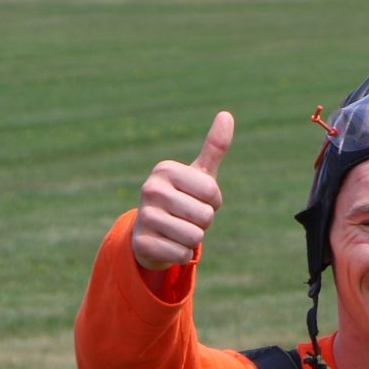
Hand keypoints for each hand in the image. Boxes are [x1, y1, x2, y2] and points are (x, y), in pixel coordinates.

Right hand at [132, 111, 233, 270]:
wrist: (151, 232)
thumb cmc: (182, 198)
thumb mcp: (198, 174)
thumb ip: (214, 147)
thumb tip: (226, 115)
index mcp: (165, 170)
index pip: (212, 193)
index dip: (212, 202)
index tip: (196, 199)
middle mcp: (150, 189)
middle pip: (205, 217)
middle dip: (203, 222)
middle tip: (186, 217)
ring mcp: (144, 216)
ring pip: (194, 237)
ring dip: (193, 239)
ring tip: (178, 230)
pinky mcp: (142, 242)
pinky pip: (182, 254)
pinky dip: (181, 254)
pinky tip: (169, 244)